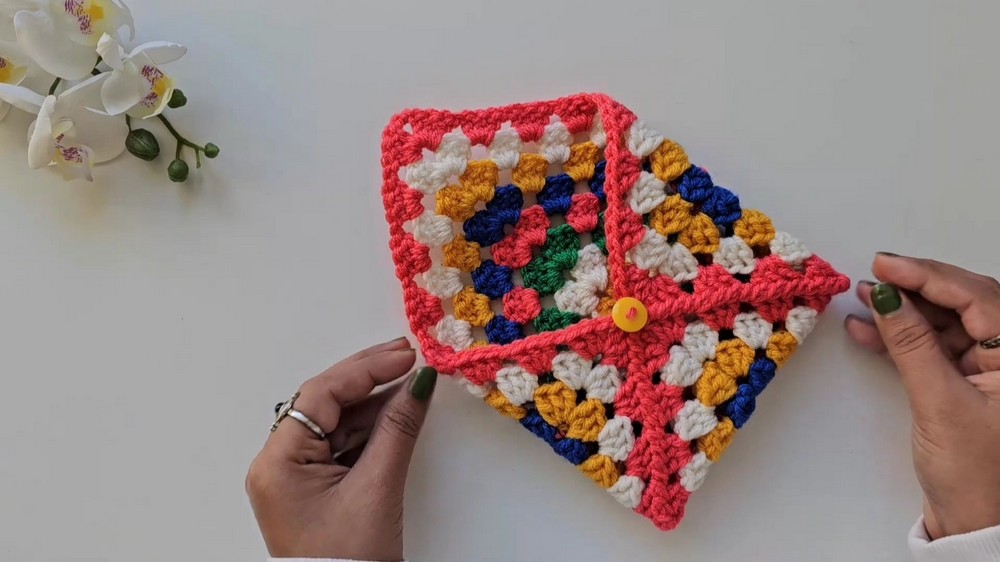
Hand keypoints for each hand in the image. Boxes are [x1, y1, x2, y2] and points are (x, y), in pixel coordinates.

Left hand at [246, 337, 437, 559]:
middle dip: (367, 378)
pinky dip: (370, 429)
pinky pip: (341, 445)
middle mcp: (277, 466)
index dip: (364, 369)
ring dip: (373, 403)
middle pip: (324, 403)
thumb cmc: (350, 560)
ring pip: (335, 423)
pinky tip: (396, 413)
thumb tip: (418, 383)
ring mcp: (294, 478)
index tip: (404, 356)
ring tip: (410, 382)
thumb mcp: (377, 488)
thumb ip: (397, 428)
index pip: (320, 395)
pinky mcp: (313, 489)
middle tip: (406, 354)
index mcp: (277, 463)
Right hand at [845, 254, 999, 538]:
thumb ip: (911, 343)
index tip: (885, 265)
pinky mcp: (968, 383)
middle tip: (875, 274)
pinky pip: (935, 346)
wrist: (978, 524)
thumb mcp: (938, 402)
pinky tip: (869, 330)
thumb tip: (885, 297)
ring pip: (946, 322)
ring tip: (863, 300)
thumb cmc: (978, 475)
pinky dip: (903, 338)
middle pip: (964, 302)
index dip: (927, 275)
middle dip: (917, 287)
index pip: (977, 297)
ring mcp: (991, 369)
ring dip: (904, 312)